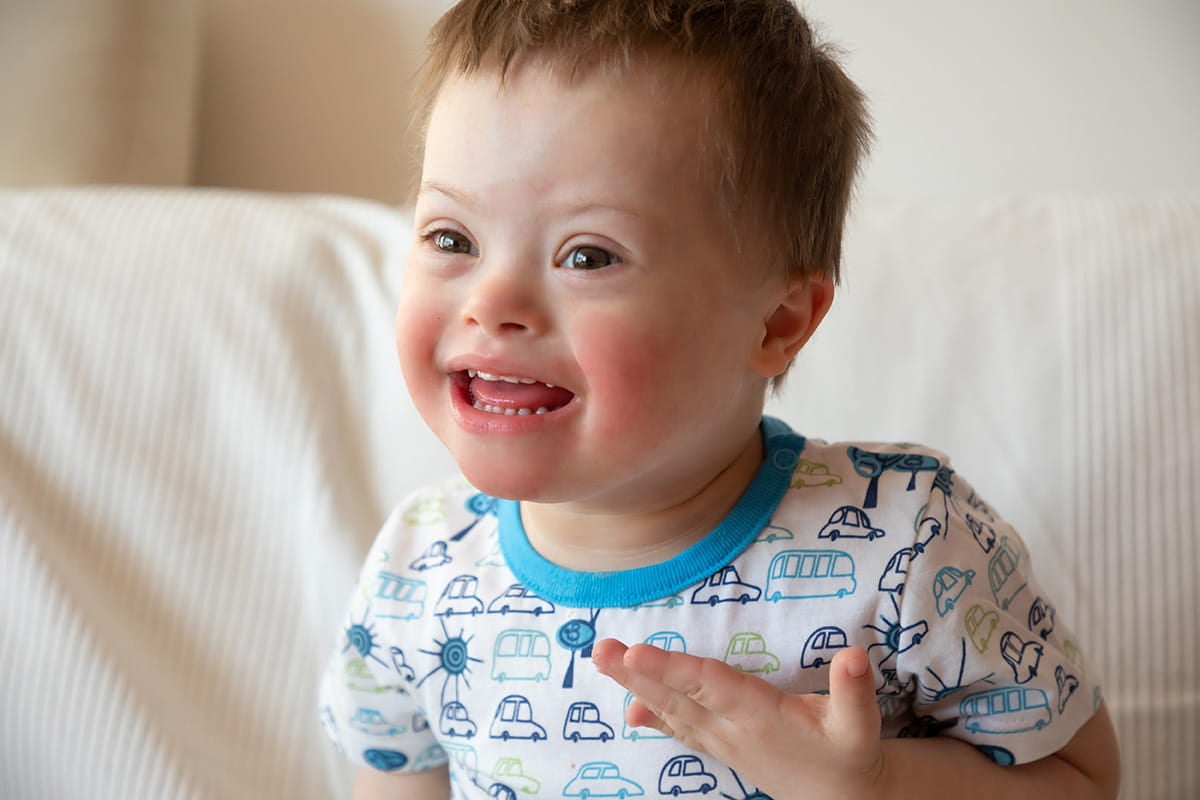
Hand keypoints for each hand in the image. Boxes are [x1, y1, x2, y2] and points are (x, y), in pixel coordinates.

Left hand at [592, 638, 884, 799]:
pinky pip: (680, 730)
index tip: (637, 652)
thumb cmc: (848, 750)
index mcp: (759, 715)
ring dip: (635, 686)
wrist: (842, 795)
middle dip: (636, 673)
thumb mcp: (858, 724)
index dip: (672, 668)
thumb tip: (853, 655)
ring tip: (602, 661)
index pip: (708, 685)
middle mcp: (732, 729)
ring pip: (671, 711)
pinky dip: (654, 718)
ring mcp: (722, 741)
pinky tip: (629, 710)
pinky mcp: (721, 747)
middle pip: (677, 696)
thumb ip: (853, 689)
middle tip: (600, 649)